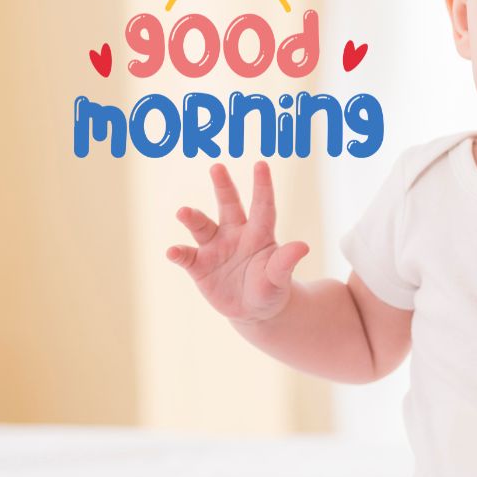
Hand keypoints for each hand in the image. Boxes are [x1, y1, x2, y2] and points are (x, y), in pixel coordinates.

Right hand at [166, 161, 308, 324]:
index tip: (262, 164)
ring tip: (184, 212)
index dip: (263, 186)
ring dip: (193, 218)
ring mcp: (215, 248)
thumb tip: (303, 246)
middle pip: (229, 206)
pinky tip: (173, 252)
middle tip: (217, 167)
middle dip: (223, 186)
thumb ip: (285, 262)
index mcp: (259, 234)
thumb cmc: (271, 289)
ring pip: (202, 227)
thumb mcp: (279, 278)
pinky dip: (179, 253)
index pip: (262, 207)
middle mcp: (235, 235)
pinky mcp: (199, 266)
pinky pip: (186, 256)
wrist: (253, 311)